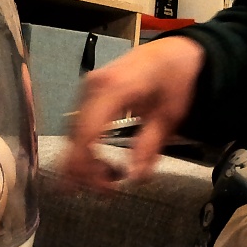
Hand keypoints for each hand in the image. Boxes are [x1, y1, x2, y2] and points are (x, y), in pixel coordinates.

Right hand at [62, 35, 205, 189]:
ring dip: (82, 160)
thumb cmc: (174, 81)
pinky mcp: (87, 95)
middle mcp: (92, 87)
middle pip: (75, 135)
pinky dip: (83, 147)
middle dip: (84, 169)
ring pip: (72, 132)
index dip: (90, 166)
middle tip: (106, 193)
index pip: (88, 133)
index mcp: (113, 89)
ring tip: (104, 181)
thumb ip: (149, 147)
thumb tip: (135, 178)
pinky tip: (96, 164)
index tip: (106, 190)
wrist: (173, 52)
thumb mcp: (169, 117)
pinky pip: (78, 125)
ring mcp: (86, 89)